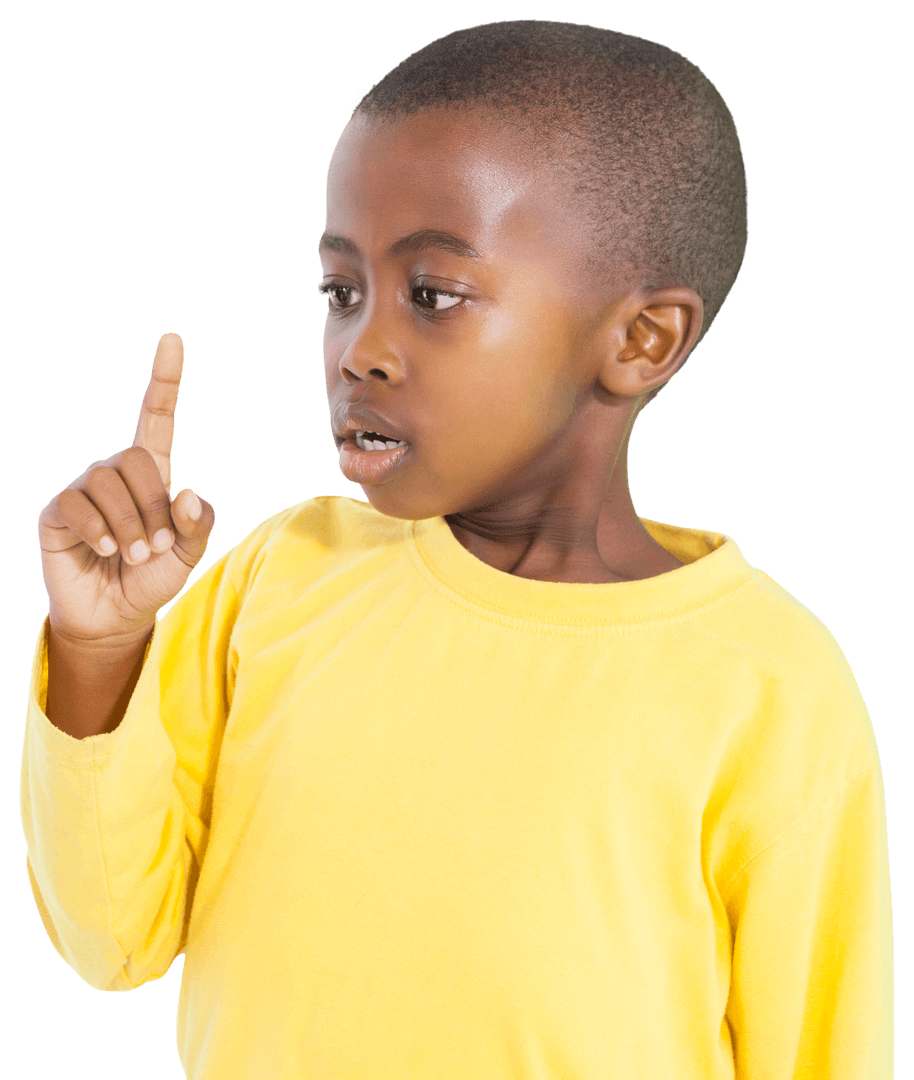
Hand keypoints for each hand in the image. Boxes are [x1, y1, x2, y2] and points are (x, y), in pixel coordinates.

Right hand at [37, 332, 214, 643]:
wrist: (115, 616)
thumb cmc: (152, 580)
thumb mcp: (186, 556)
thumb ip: (197, 526)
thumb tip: (187, 492)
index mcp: (152, 474)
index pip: (156, 417)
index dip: (163, 379)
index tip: (171, 339)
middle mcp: (115, 473)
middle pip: (137, 457)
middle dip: (153, 506)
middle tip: (157, 545)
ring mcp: (84, 489)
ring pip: (108, 481)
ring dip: (130, 526)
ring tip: (134, 555)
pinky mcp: (58, 512)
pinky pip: (78, 503)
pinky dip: (101, 531)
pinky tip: (108, 552)